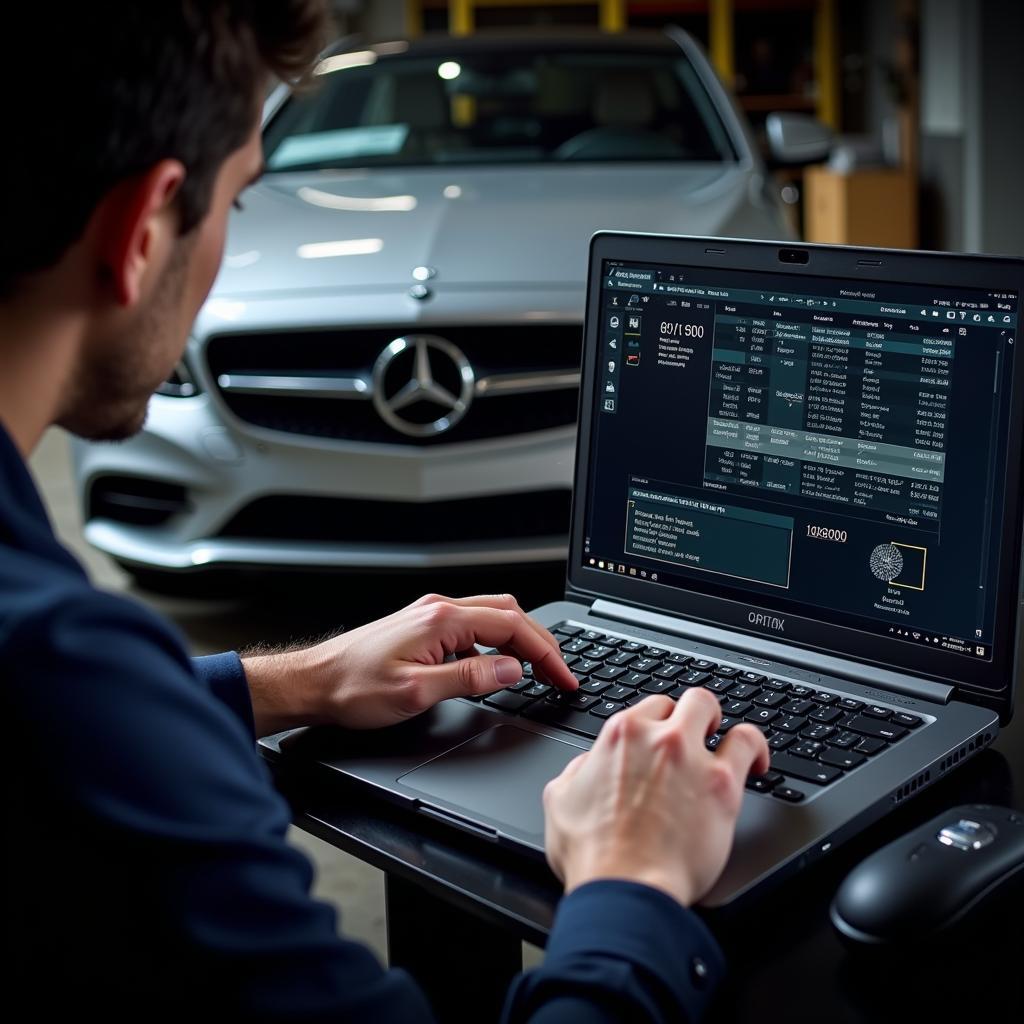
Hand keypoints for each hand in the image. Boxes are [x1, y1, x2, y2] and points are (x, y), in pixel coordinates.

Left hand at [242, 593, 577, 734]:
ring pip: (493, 615)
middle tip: (562, 673)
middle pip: (509, 614)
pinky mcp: (423, 625)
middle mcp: (439, 609)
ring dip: (522, 638)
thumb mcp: (416, 692)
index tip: (564, 676)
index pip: (512, 626)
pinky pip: (474, 623)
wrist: (314, 681)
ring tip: (541, 667)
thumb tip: (511, 670)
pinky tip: (500, 661)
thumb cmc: (354, 688)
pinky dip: (498, 639)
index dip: (545, 653)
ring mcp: (430, 614)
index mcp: (442, 620)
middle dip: (541, 642)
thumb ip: (469, 678)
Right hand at [543, 687, 769, 906]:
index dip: (659, 724)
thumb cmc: (594, 855)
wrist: (626, 888)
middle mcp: (656, 737)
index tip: (664, 739)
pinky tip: (755, 760)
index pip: (649, 708)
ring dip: (717, 722)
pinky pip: (747, 743)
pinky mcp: (722, 784)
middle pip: (683, 701)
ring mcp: (690, 756)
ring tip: (722, 740)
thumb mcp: (560, 800)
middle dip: (689, 715)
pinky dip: (754, 747)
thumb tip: (588, 765)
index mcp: (620, 736)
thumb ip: (577, 772)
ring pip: (711, 708)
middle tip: (693, 737)